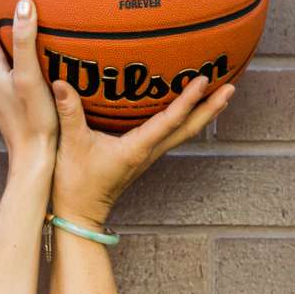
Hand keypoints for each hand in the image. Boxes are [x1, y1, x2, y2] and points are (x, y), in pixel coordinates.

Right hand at [51, 62, 235, 226]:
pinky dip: (184, 119)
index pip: (170, 120)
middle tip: (232, 87)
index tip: (204, 79)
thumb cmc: (75, 183)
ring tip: (221, 93)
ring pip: (183, 132)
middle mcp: (149, 152)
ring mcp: (147, 155)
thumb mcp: (71, 145)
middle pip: (188, 129)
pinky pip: (170, 134)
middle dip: (210, 108)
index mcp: (137, 148)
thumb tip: (62, 82)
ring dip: (203, 114)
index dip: (188, 99)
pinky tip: (187, 108)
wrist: (78, 214)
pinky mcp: (141, 156)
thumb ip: (69, 112)